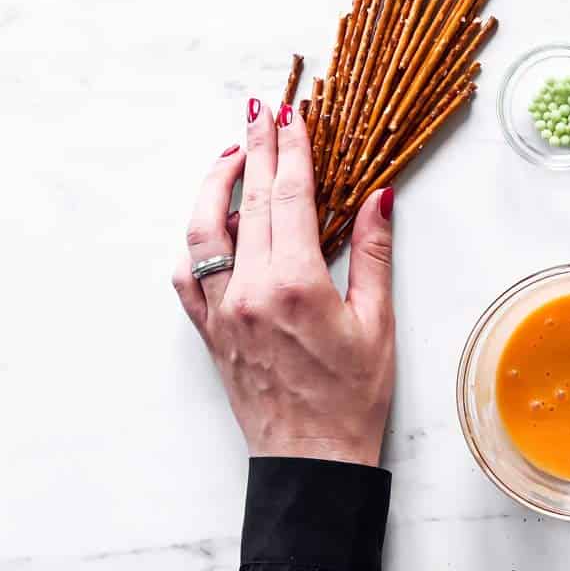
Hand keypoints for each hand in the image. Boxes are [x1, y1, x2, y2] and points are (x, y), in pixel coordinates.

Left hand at [173, 99, 395, 466]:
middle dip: (257, 148)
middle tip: (263, 110)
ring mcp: (222, 312)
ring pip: (202, 231)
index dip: (292, 150)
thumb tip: (380, 197)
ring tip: (232, 154)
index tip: (293, 115)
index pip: (290, 197)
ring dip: (215, 185)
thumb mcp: (377, 323)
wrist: (312, 459)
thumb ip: (374, 254)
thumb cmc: (352, 399)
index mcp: (295, 285)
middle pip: (248, 202)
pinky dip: (196, 240)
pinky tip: (210, 223)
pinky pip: (187, 275)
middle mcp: (249, 292)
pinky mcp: (209, 332)